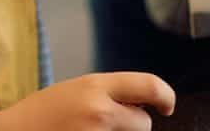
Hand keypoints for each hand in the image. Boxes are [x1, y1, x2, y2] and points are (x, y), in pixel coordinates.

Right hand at [0, 72, 174, 130]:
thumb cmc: (42, 113)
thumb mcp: (77, 89)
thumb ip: (109, 93)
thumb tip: (144, 102)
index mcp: (96, 86)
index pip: (149, 85)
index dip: (166, 96)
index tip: (167, 105)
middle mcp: (99, 111)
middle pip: (143, 123)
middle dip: (134, 125)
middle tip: (112, 124)